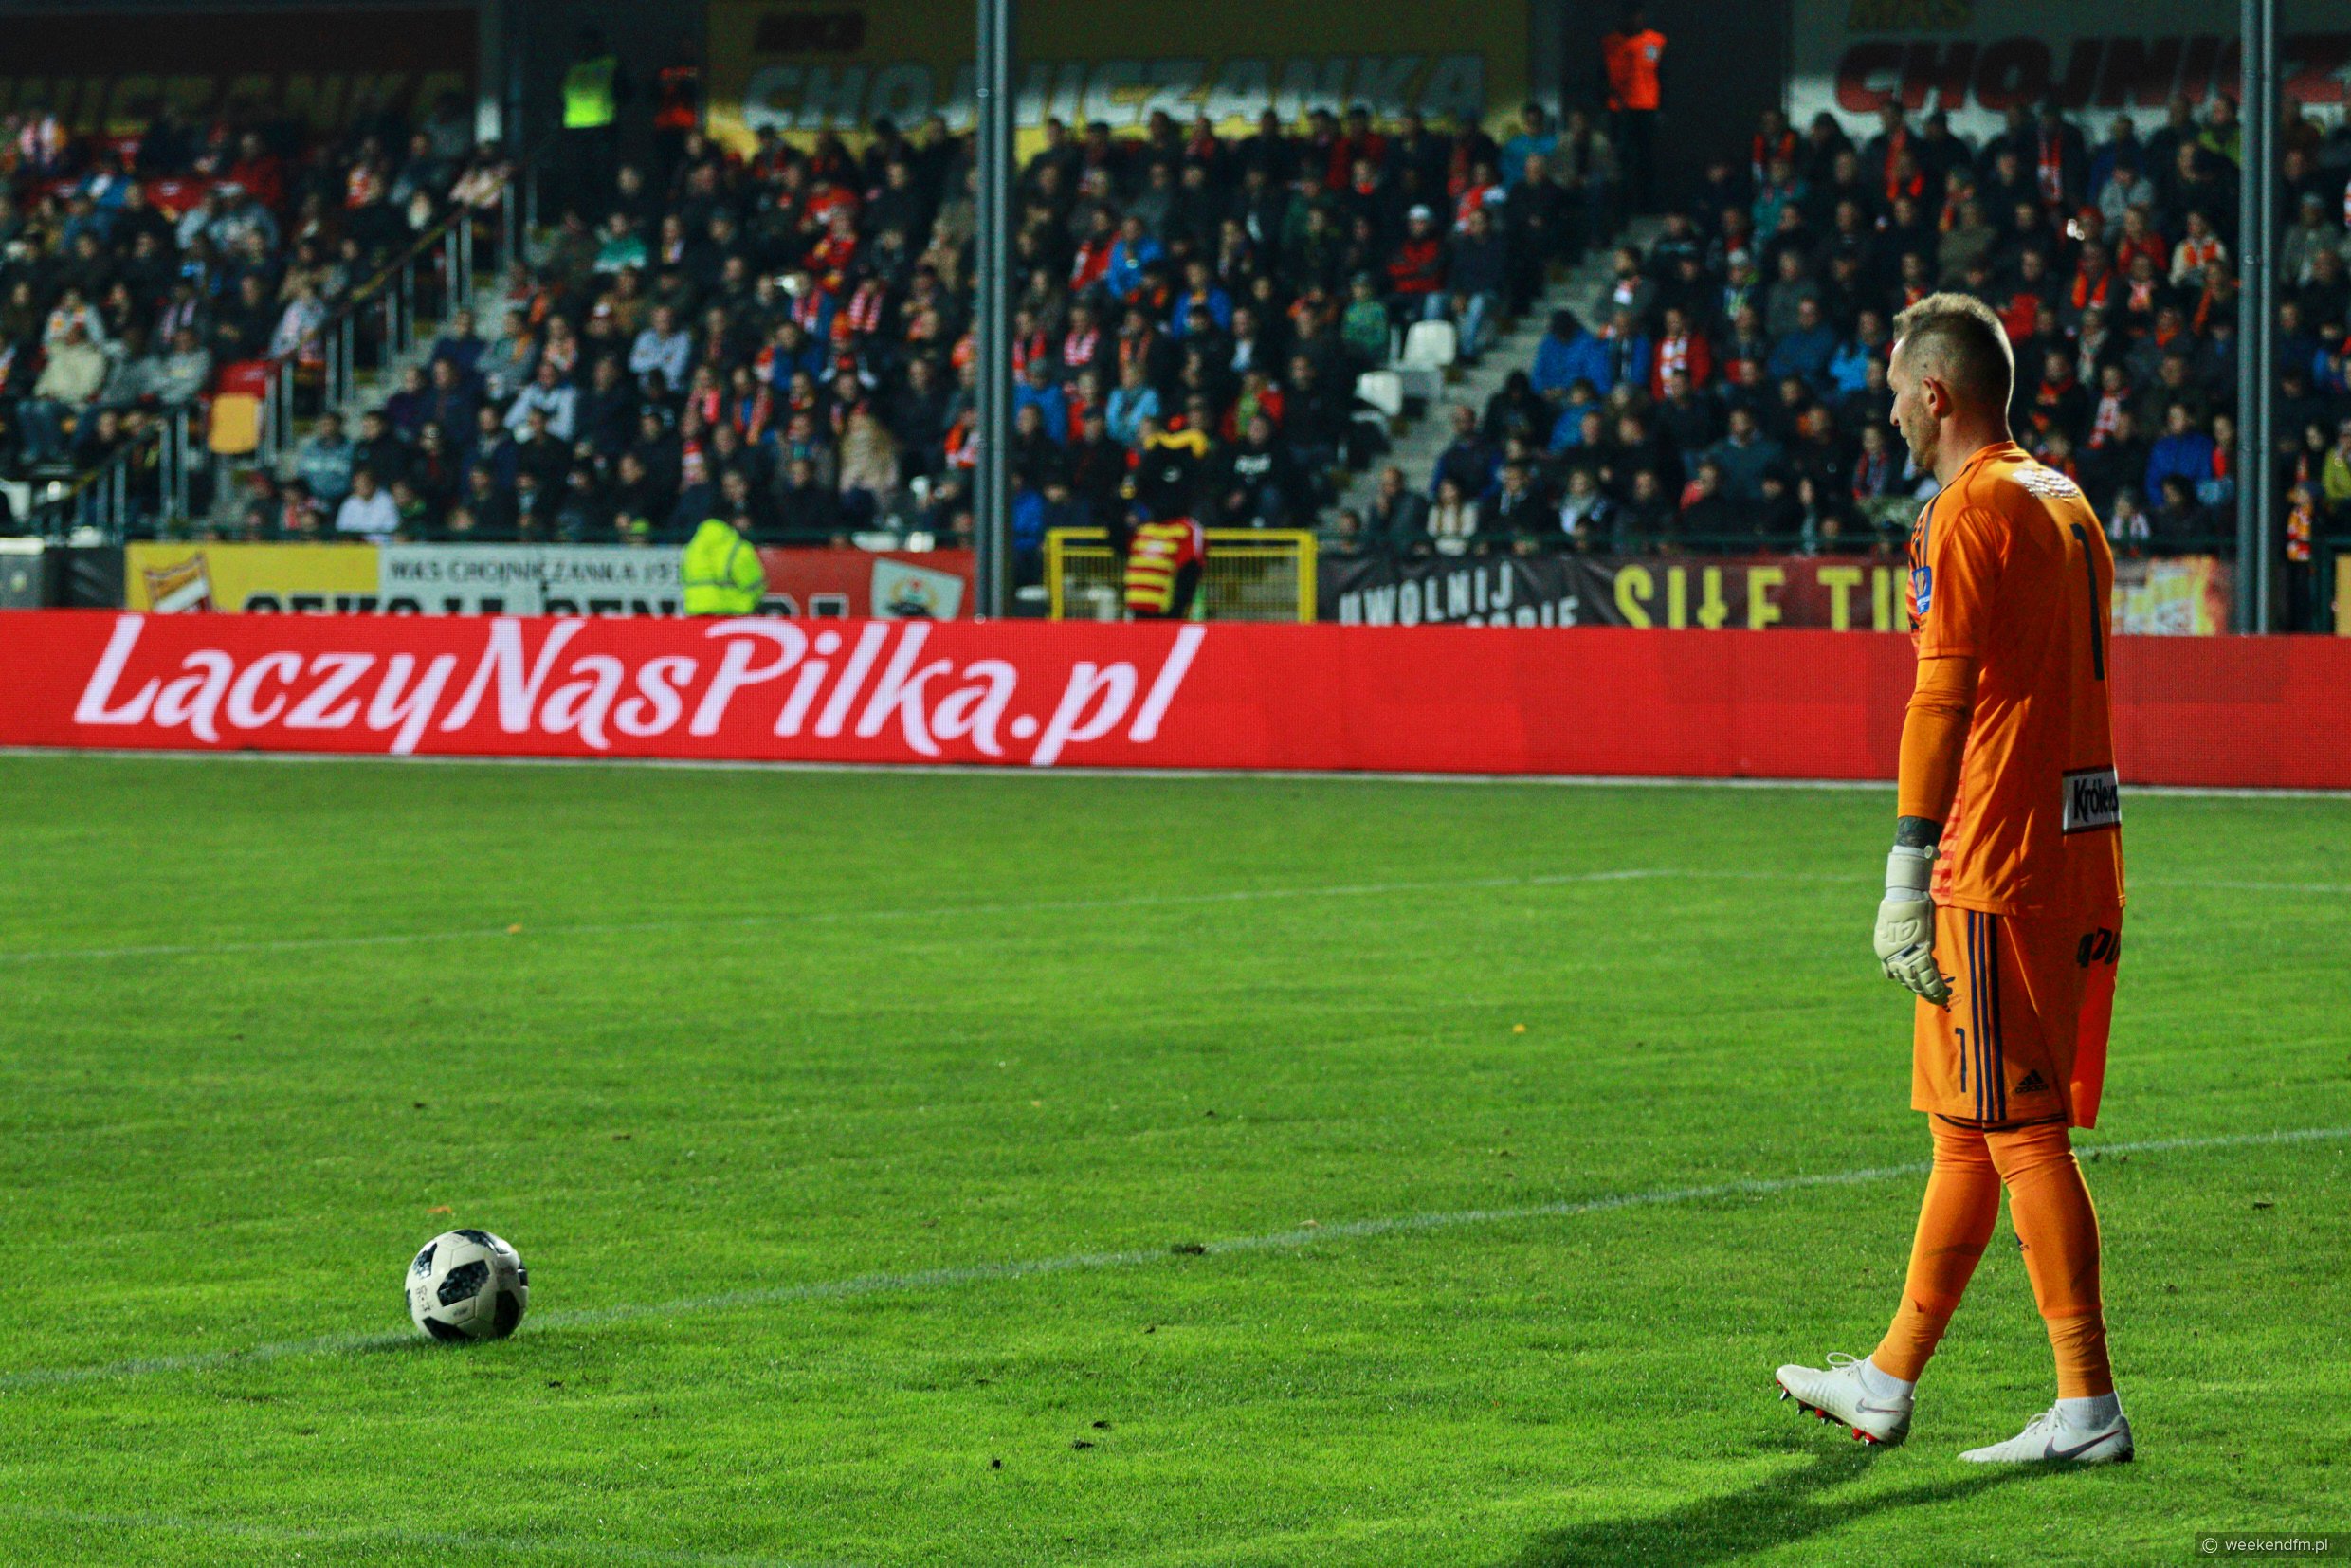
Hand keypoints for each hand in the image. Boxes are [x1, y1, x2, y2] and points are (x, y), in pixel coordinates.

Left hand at [1872, 845, 1950, 1006]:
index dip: (1910, 983)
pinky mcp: (1922, 950)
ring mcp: (1907, 954)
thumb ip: (1893, 948)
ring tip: (1940, 999)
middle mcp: (1892, 957)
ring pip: (1920, 980)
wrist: (1904, 894)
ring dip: (1931, 991)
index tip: (1919, 989)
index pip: (1897, 975)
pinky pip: (1930, 974)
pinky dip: (1937, 985)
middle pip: (1908, 980)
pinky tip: (1943, 992)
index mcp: (1884, 951)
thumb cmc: (1900, 907)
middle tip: (1932, 999)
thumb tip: (1891, 968)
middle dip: (1921, 991)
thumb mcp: (1890, 929)